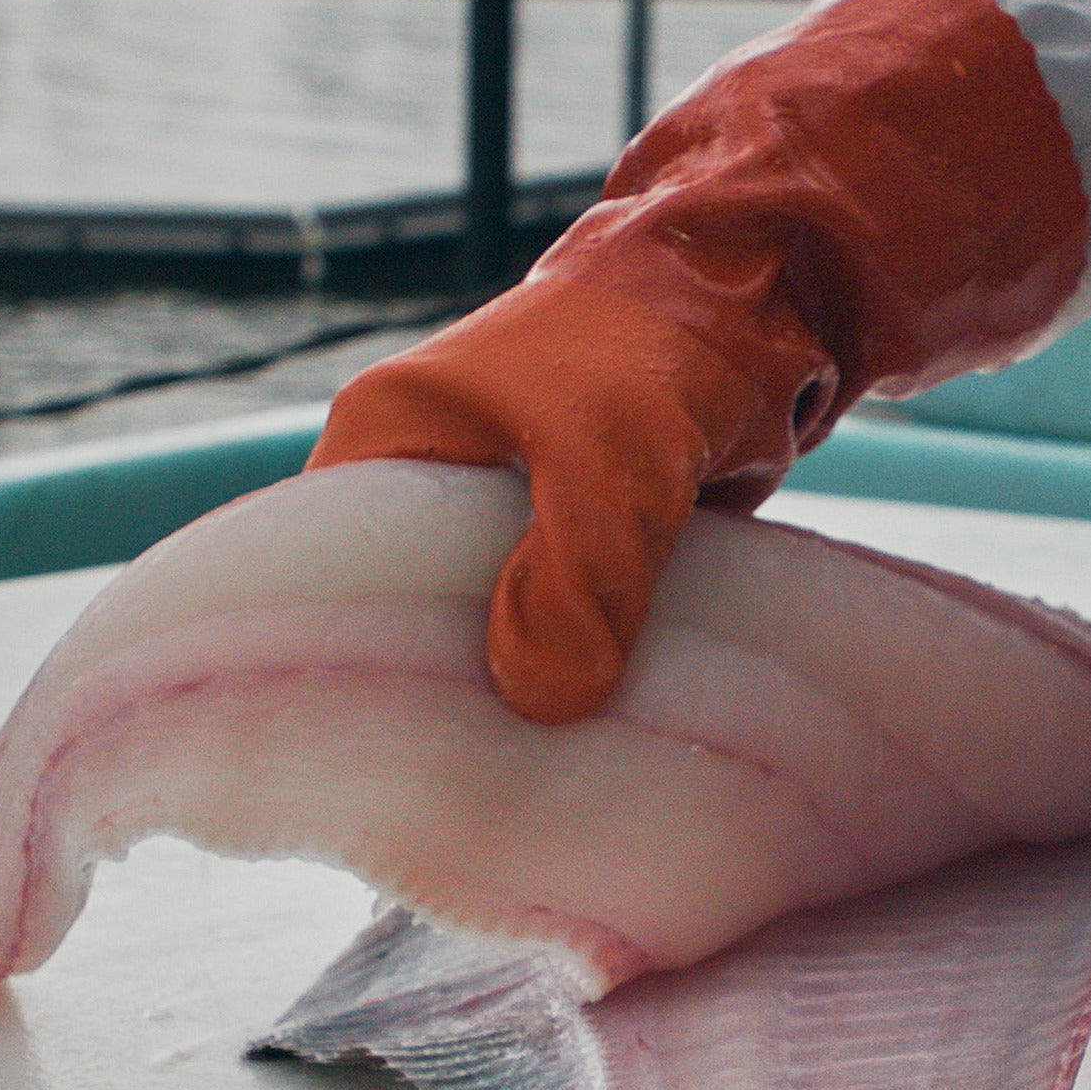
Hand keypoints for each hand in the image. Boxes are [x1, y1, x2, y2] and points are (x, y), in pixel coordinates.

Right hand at [310, 0, 1090, 721]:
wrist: (772, 297)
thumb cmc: (657, 350)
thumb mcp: (608, 464)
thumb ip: (573, 580)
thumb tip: (540, 701)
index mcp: (389, 440)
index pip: (318, 572)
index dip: (337, 662)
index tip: (359, 757)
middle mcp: (433, 480)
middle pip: (409, 617)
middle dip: (439, 696)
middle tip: (454, 792)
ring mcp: (510, 516)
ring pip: (496, 633)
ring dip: (524, 692)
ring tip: (524, 787)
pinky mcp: (583, 544)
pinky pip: (567, 633)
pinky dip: (585, 676)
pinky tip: (590, 750)